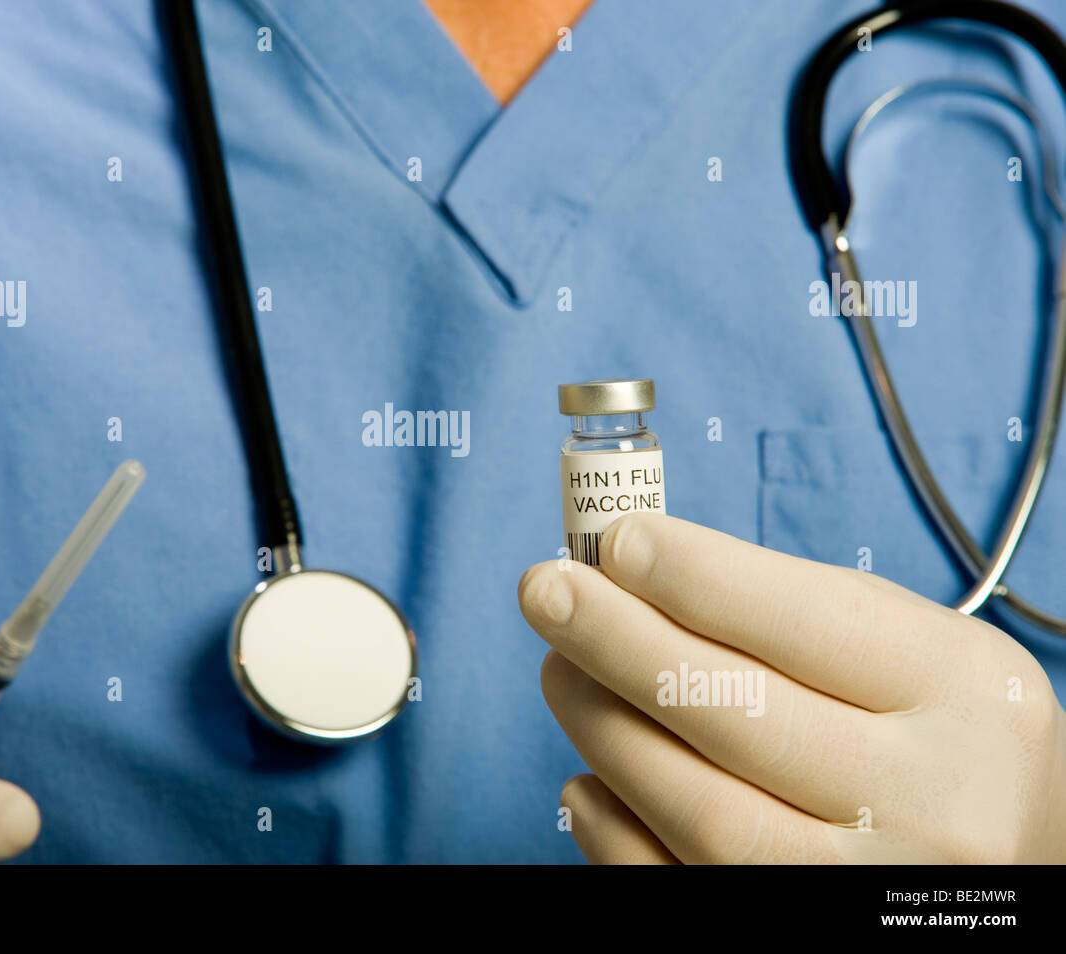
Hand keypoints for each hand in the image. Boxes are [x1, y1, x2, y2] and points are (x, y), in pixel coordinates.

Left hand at [518, 513, 1065, 863]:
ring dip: (602, 723)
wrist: (1013, 871)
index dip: (693, 574)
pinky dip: (611, 823)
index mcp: (970, 699)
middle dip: (616, 639)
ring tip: (563, 669)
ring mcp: (862, 889)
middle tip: (547, 591)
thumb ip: (794, 612)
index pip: (805, 621)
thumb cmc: (946, 744)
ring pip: (695, 806)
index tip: (616, 541)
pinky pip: (672, 884)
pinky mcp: (797, 934)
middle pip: (733, 710)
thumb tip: (633, 566)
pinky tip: (591, 775)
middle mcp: (932, 805)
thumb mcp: (919, 658)